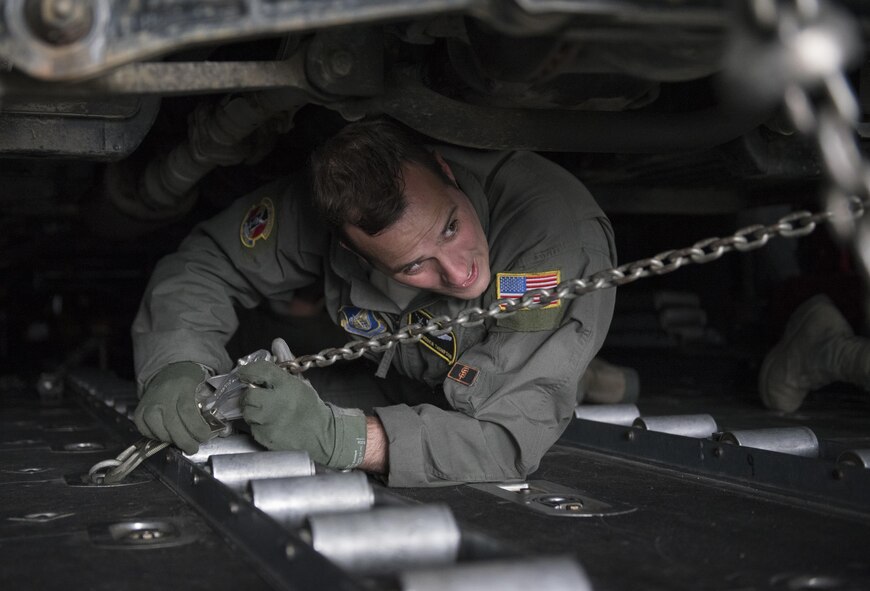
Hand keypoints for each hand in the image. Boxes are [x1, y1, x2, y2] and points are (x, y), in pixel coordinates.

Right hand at [134, 362, 211, 453]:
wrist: (170, 371)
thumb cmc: (191, 383)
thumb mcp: (205, 388)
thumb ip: (213, 409)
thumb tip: (224, 432)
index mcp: (183, 386)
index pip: (187, 411)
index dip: (197, 428)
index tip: (205, 436)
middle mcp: (163, 395)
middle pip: (173, 426)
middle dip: (186, 442)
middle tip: (193, 447)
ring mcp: (149, 403)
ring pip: (160, 432)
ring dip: (173, 441)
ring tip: (183, 441)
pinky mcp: (139, 412)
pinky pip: (147, 432)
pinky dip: (158, 439)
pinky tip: (168, 435)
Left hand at [238, 360, 366, 468]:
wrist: (321, 435)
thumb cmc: (309, 406)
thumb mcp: (300, 382)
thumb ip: (285, 362)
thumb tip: (277, 342)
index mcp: (287, 385)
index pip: (260, 370)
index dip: (248, 370)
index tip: (244, 373)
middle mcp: (277, 402)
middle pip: (249, 394)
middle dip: (250, 395)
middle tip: (257, 396)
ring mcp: (270, 422)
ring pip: (247, 412)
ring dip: (252, 411)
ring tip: (263, 411)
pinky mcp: (266, 437)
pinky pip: (252, 428)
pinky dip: (257, 425)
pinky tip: (268, 423)